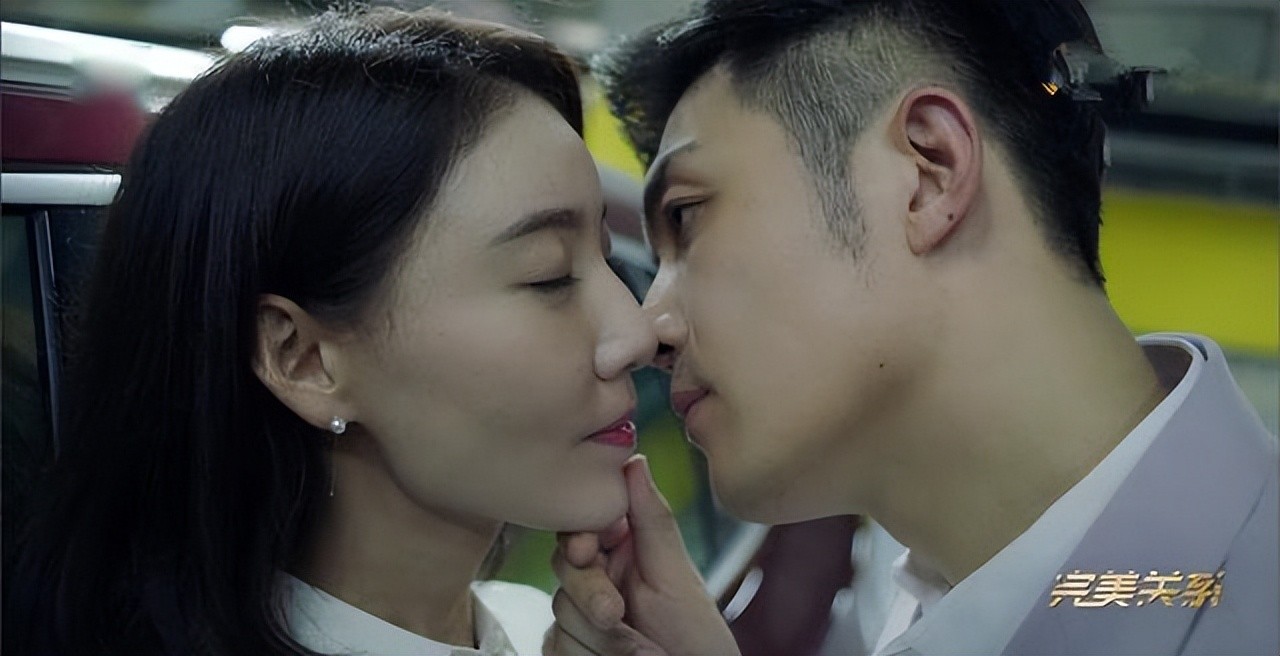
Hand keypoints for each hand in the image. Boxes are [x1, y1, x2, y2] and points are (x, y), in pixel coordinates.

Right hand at [545, 456, 738, 655]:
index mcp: (627, 551)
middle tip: (616, 615)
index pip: (582, 527)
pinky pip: (554, 647)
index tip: (589, 549)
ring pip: (558, 614)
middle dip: (589, 593)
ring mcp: (580, 620)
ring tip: (639, 651)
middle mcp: (599, 581)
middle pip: (563, 569)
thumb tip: (633, 459)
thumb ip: (650, 520)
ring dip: (599, 639)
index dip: (579, 537)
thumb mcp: (676, 577)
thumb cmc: (697, 640)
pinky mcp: (567, 651)